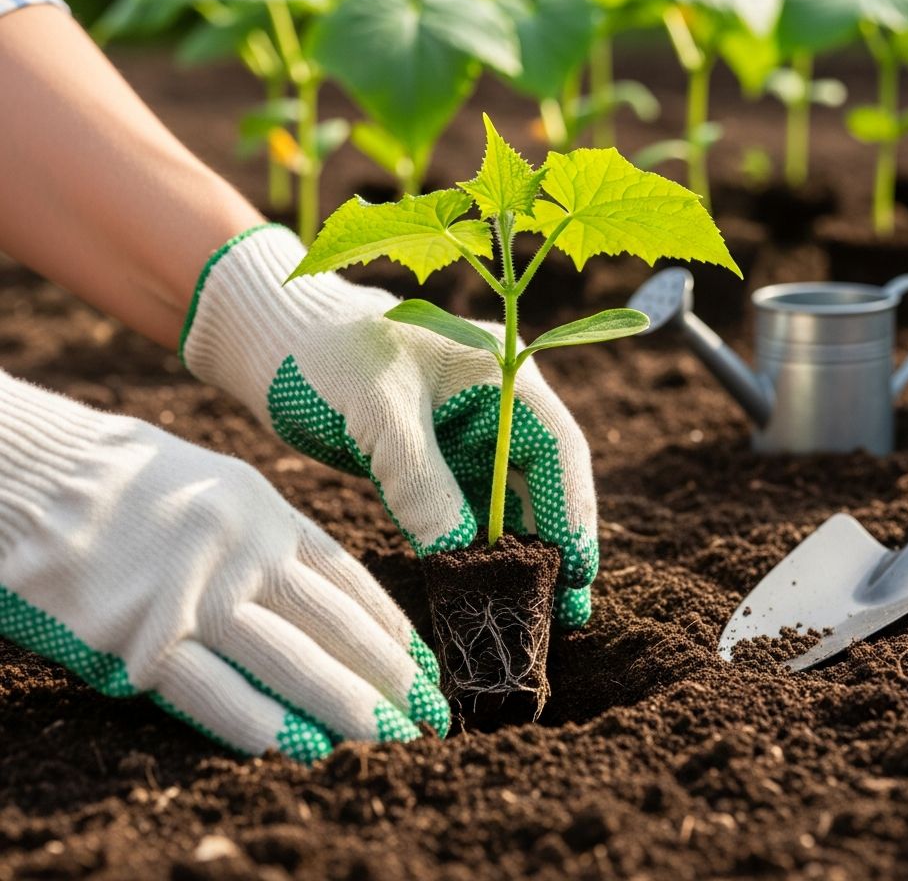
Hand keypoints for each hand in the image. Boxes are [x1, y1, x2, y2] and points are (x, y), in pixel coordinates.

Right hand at [0, 371, 447, 762]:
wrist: (47, 474)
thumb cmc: (136, 483)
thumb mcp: (224, 489)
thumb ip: (273, 539)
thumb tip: (325, 597)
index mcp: (268, 514)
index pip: (348, 582)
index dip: (391, 628)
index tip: (425, 666)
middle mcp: (246, 551)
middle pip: (333, 622)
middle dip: (388, 673)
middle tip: (430, 713)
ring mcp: (197, 591)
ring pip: (287, 656)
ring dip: (342, 703)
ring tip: (390, 736)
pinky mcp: (141, 631)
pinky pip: (206, 684)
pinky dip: (252, 717)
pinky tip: (294, 743)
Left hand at [183, 225, 597, 628]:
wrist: (278, 345)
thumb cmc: (329, 358)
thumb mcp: (380, 416)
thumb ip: (424, 486)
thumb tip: (462, 563)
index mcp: (500, 372)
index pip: (555, 448)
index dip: (571, 511)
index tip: (578, 571)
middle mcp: (496, 404)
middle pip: (542, 480)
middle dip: (554, 543)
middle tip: (567, 611)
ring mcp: (468, 433)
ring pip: (509, 501)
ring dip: (520, 553)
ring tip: (537, 614)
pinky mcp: (437, 459)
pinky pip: (470, 509)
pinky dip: (478, 548)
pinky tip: (486, 587)